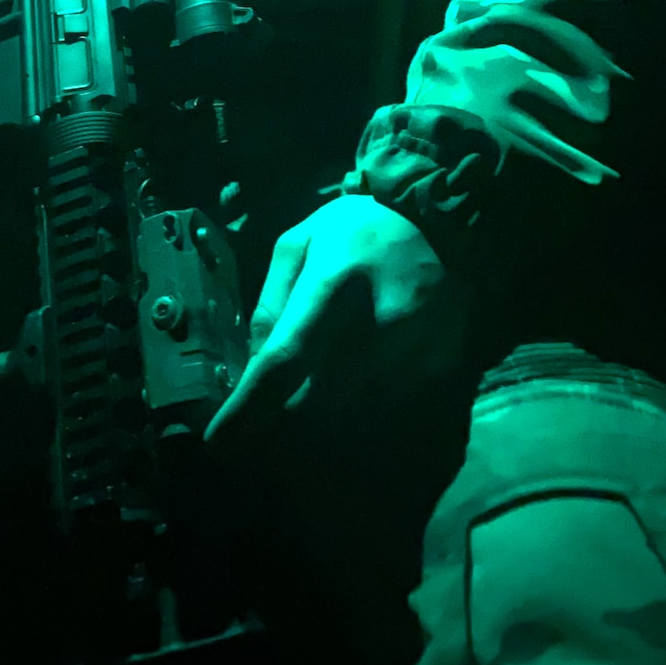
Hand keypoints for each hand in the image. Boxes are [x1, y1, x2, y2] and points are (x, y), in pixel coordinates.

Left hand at [204, 195, 460, 446]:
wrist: (445, 219)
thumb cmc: (358, 228)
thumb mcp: (299, 242)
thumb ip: (272, 303)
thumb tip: (252, 370)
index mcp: (334, 284)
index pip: (286, 361)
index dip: (251, 410)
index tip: (221, 445)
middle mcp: (379, 324)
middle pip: (316, 402)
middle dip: (279, 421)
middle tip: (257, 424)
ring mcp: (417, 351)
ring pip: (350, 414)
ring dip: (319, 418)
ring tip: (304, 401)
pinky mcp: (441, 368)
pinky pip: (385, 407)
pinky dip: (359, 407)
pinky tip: (353, 383)